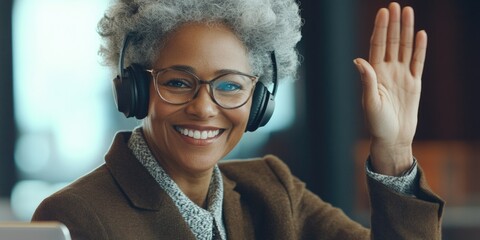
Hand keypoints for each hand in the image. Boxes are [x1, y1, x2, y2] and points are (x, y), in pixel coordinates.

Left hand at [354, 2, 426, 175]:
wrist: (393, 138)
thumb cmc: (377, 124)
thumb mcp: (370, 102)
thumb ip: (367, 81)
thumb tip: (358, 60)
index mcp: (375, 74)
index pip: (378, 46)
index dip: (380, 29)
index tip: (382, 12)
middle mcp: (387, 72)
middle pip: (392, 42)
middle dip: (393, 24)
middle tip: (395, 5)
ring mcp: (401, 76)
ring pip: (405, 48)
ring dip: (406, 31)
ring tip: (408, 12)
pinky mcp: (414, 84)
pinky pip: (417, 62)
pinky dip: (419, 49)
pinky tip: (420, 34)